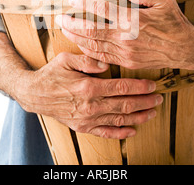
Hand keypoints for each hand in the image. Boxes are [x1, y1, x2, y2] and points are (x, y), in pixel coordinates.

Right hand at [14, 52, 161, 138]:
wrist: (34, 94)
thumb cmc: (51, 74)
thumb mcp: (66, 59)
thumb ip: (88, 60)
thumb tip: (106, 63)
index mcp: (89, 88)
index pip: (122, 88)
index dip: (140, 87)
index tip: (152, 84)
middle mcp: (91, 106)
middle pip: (125, 105)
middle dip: (145, 102)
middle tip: (159, 98)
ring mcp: (88, 119)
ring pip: (119, 120)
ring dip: (138, 117)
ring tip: (152, 113)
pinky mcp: (83, 127)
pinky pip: (106, 133)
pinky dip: (121, 133)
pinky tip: (132, 130)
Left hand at [56, 0, 193, 70]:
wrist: (186, 49)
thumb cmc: (175, 22)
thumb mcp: (164, 1)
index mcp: (133, 19)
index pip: (102, 9)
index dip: (83, 4)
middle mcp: (126, 37)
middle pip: (91, 31)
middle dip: (72, 24)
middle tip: (60, 18)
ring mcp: (125, 52)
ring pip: (94, 46)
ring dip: (77, 38)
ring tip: (65, 30)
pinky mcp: (127, 62)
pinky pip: (103, 57)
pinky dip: (89, 51)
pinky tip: (82, 44)